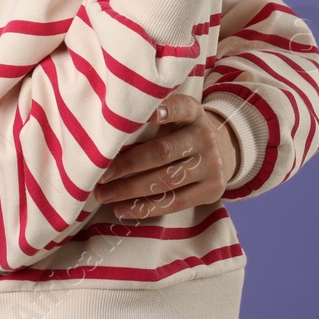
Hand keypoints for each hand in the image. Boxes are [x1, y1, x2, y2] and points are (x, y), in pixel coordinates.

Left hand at [92, 93, 238, 221]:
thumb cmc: (178, 133)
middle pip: (163, 152)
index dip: (165, 110)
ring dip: (130, 190)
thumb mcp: (171, 118)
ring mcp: (212, 164)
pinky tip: (121, 210)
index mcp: (193, 113)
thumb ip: (147, 122)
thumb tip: (102, 138)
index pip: (181, 108)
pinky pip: (175, 203)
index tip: (145, 114)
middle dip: (128, 165)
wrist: (218, 153)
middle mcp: (205, 137)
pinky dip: (145, 208)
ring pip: (166, 181)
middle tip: (100, 175)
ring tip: (103, 195)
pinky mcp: (212, 190)